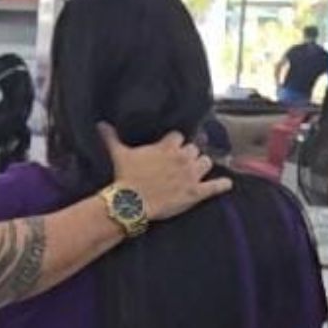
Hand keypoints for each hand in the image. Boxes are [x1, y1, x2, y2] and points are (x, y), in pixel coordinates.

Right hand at [100, 122, 231, 220]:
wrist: (131, 202)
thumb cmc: (125, 177)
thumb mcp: (118, 154)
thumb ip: (111, 137)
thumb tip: (100, 124)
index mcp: (167, 146)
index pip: (178, 136)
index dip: (174, 143)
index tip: (170, 148)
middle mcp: (183, 157)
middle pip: (194, 148)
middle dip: (188, 154)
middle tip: (180, 163)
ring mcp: (192, 175)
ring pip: (206, 162)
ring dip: (202, 165)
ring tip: (196, 171)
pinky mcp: (196, 192)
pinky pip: (215, 186)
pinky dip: (222, 185)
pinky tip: (226, 184)